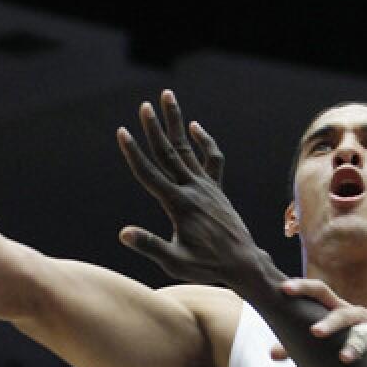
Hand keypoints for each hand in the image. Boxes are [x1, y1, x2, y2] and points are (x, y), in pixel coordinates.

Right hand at [117, 90, 267, 287]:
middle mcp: (194, 190)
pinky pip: (212, 159)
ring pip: (187, 148)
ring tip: (168, 98)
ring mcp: (207, 187)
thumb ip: (150, 245)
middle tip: (144, 105)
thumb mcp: (175, 262)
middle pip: (169, 153)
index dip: (133, 153)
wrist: (244, 264)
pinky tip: (194, 128)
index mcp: (179, 204)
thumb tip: (124, 234)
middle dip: (154, 128)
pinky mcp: (217, 189)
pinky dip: (204, 142)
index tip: (122, 132)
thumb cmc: (208, 267)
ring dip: (176, 123)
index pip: (150, 174)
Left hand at [269, 278, 366, 364]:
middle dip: (306, 290)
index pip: (313, 292)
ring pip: (348, 315)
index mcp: (333, 310)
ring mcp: (366, 321)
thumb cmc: (356, 345)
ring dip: (331, 323)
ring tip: (315, 332)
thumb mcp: (328, 346)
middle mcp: (348, 310)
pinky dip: (355, 347)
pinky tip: (345, 357)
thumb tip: (272, 353)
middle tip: (287, 292)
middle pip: (326, 294)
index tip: (279, 286)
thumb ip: (301, 348)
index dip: (298, 286)